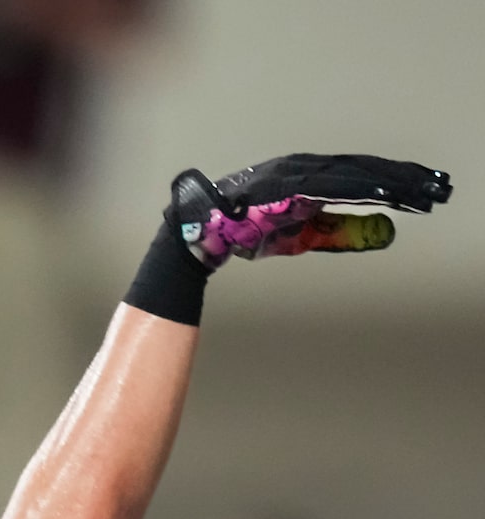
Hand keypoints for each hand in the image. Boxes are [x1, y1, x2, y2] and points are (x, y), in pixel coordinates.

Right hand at [169, 153, 451, 270]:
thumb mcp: (302, 235)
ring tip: (419, 190)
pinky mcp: (285, 185)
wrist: (199, 232)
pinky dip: (356, 188)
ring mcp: (295, 173)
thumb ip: (340, 232)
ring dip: (388, 182)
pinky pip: (328, 185)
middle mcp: (306, 166)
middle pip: (364, 170)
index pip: (360, 176)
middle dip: (402, 178)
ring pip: (352, 175)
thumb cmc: (246, 231)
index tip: (423, 189)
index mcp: (310, 174)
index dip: (394, 182)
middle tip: (437, 186)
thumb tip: (382, 235)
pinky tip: (382, 192)